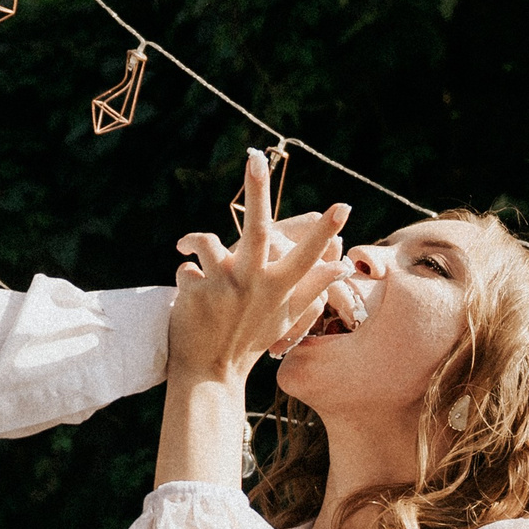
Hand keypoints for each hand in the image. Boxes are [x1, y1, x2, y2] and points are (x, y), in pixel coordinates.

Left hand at [167, 152, 350, 385]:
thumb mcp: (286, 316)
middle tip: (255, 156)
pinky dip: (184, 272)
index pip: (308, 255)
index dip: (325, 232)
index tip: (343, 206)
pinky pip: (186, 266)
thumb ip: (312, 287)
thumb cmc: (251, 341)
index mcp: (278, 287)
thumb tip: (343, 266)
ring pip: (207, 241)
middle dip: (257, 190)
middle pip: (257, 228)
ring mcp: (224, 286)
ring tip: (187, 247)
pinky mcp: (196, 290)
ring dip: (193, 241)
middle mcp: (253, 283)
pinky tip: (187, 292)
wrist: (209, 372)